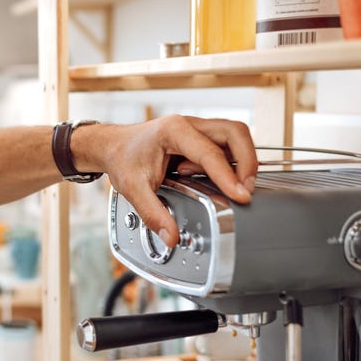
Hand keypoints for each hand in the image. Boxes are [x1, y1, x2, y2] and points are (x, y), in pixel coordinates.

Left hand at [93, 115, 257, 246]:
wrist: (113, 146)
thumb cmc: (122, 159)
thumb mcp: (133, 189)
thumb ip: (153, 214)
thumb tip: (171, 236)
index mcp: (173, 131)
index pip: (210, 153)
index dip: (228, 176)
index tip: (241, 196)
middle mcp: (189, 124)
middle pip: (235, 132)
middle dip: (247, 161)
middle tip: (247, 190)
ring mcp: (197, 129)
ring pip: (235, 136)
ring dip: (243, 160)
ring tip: (238, 188)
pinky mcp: (201, 138)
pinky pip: (226, 145)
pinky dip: (232, 162)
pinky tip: (219, 181)